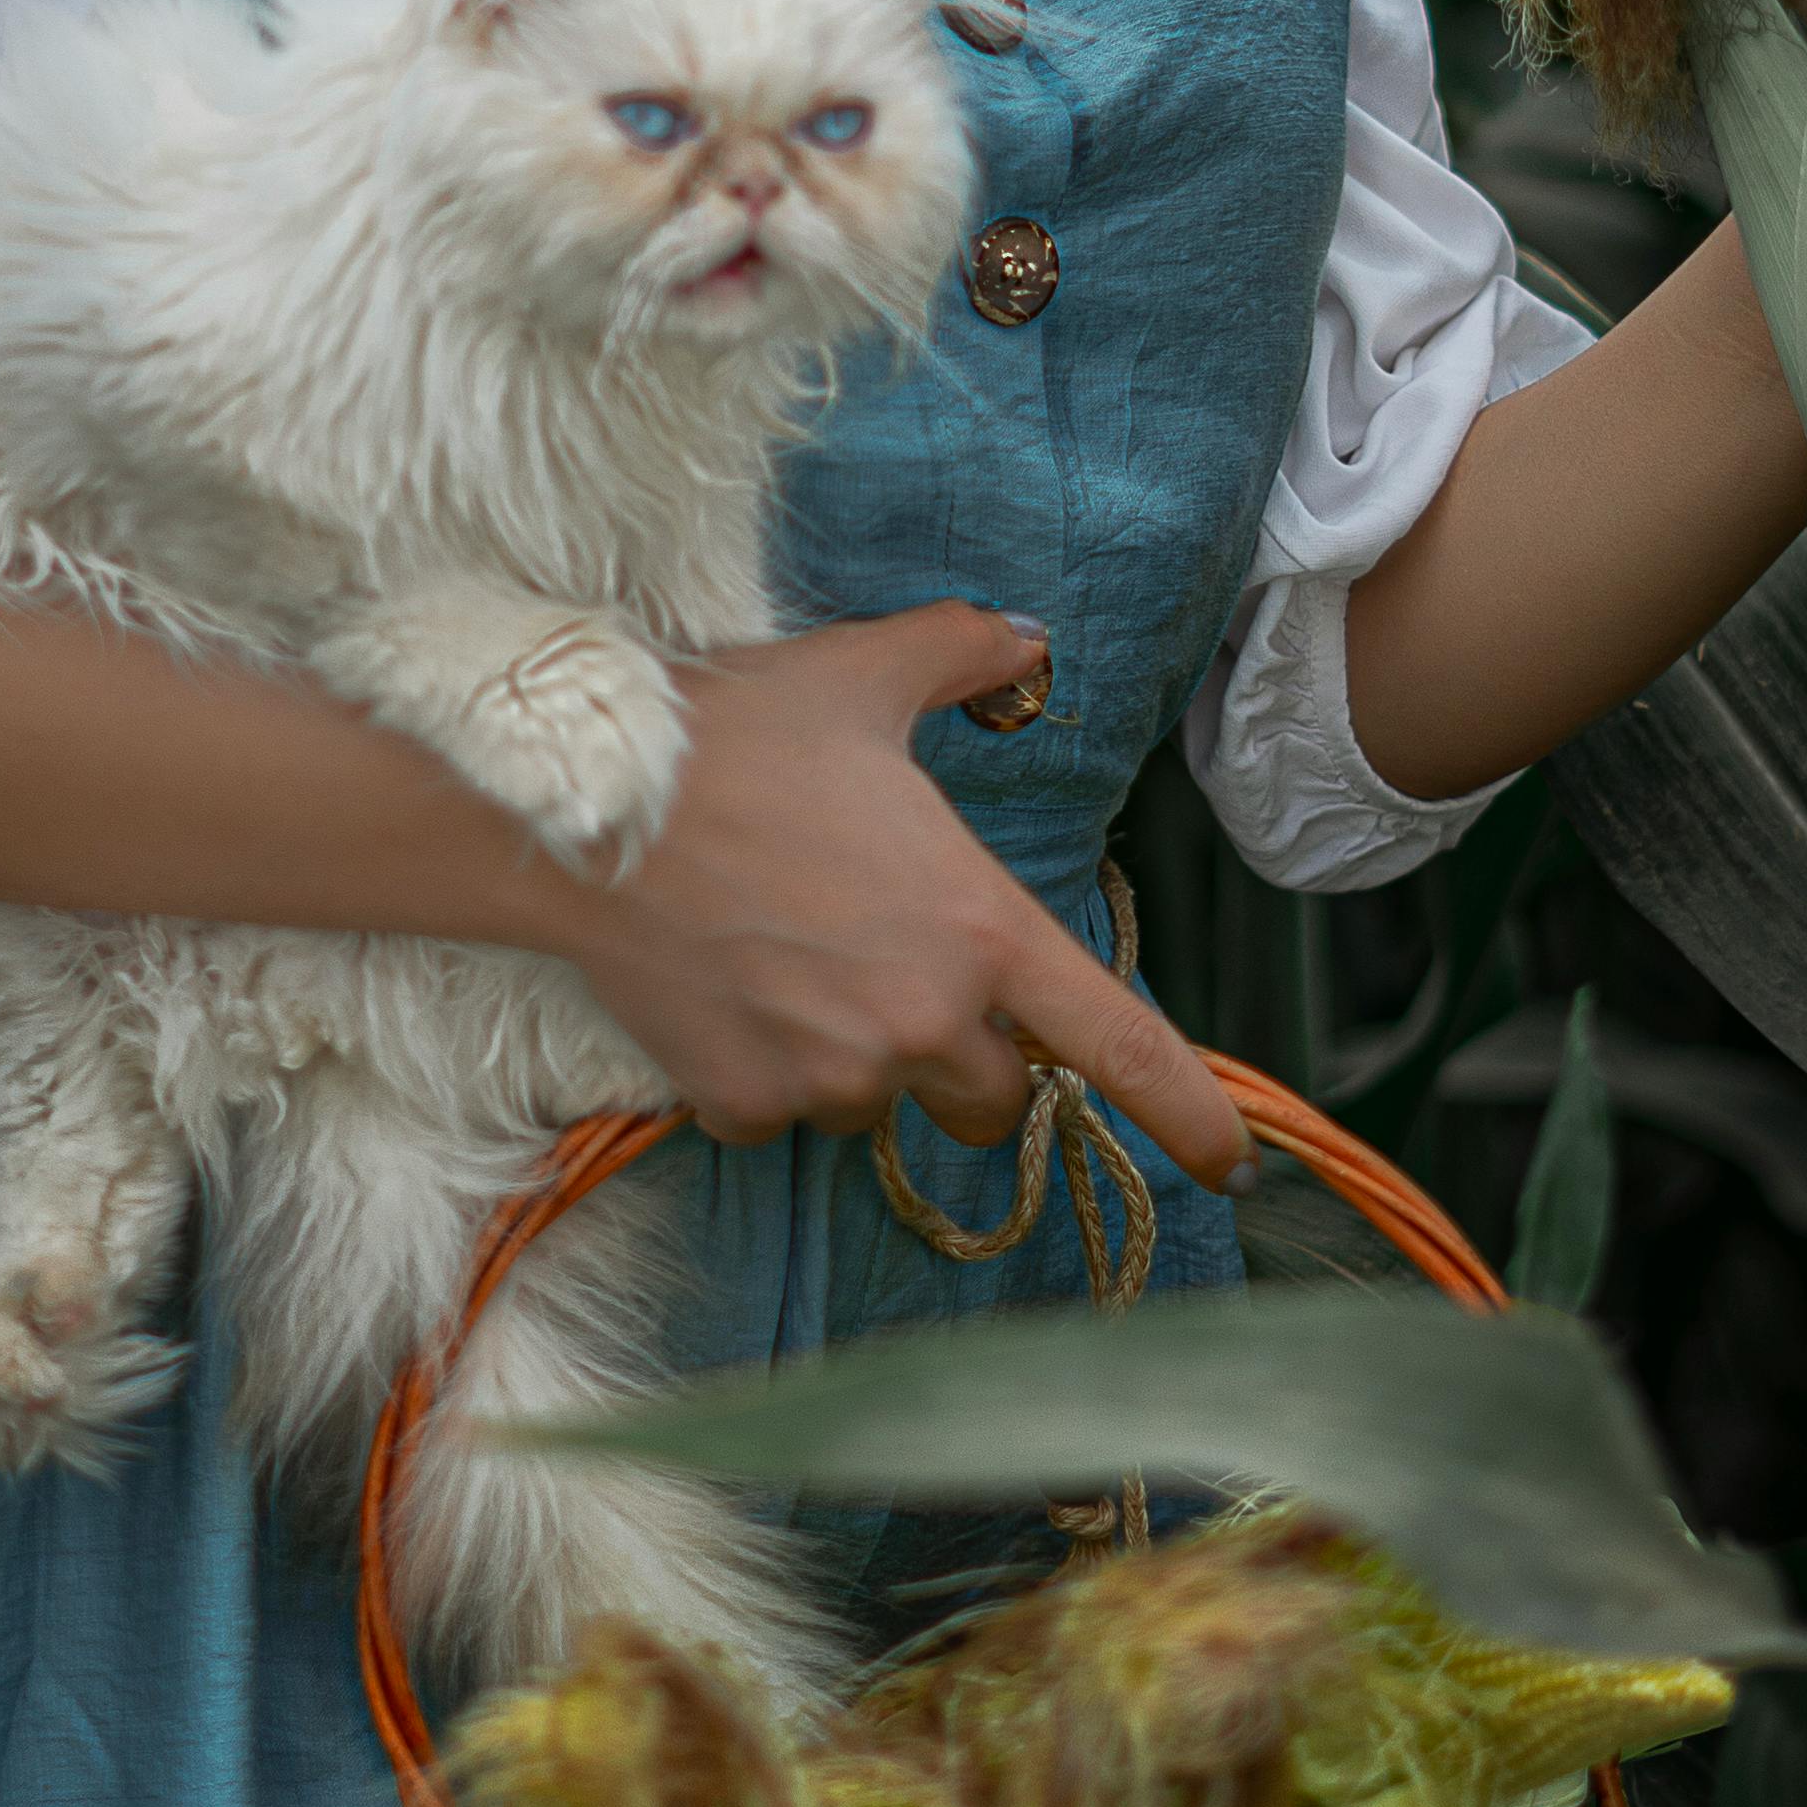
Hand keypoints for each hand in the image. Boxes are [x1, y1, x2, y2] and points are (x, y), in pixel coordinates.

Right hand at [533, 602, 1249, 1190]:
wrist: (578, 802)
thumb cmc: (736, 730)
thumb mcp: (864, 672)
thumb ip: (964, 658)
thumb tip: (1023, 642)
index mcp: (979, 928)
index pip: (1115, 1042)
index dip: (1186, 1112)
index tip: (1228, 1165)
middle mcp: (920, 1020)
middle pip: (995, 1099)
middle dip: (971, 1056)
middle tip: (904, 975)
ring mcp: (828, 1073)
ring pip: (882, 1106)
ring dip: (862, 1059)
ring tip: (791, 956)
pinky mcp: (739, 1103)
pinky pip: (780, 1115)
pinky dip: (768, 1070)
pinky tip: (727, 986)